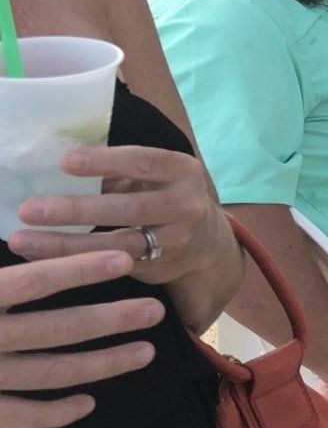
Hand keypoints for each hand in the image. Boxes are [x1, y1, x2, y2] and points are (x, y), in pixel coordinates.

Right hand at [0, 250, 163, 427]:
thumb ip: (3, 276)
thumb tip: (30, 242)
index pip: (34, 281)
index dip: (80, 270)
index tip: (125, 260)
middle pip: (57, 329)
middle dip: (112, 319)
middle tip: (156, 311)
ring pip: (52, 372)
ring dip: (103, 363)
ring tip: (146, 352)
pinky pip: (22, 415)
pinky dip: (57, 413)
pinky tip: (89, 404)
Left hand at [13, 144, 231, 290]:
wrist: (206, 242)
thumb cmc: (165, 196)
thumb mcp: (154, 176)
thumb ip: (119, 170)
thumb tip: (59, 160)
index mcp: (183, 171)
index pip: (144, 162)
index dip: (105, 161)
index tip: (64, 161)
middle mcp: (185, 205)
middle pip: (129, 208)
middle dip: (76, 209)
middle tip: (29, 209)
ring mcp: (174, 240)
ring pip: (117, 244)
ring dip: (66, 243)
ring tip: (21, 239)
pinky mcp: (157, 267)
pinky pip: (110, 265)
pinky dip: (73, 261)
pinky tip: (40, 257)